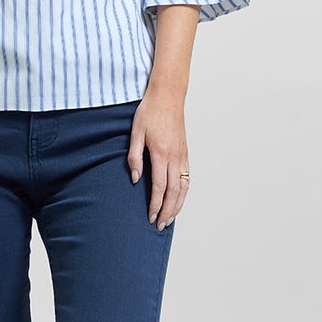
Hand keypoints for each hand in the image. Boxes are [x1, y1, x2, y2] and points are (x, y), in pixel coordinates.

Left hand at [127, 85, 189, 230]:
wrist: (168, 95)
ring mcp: (183, 156)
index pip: (159, 187)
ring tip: (170, 219)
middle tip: (160, 225)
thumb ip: (134, 157)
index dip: (155, 204)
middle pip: (174, 192)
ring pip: (184, 188)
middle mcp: (175, 157)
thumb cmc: (149, 111)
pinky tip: (178, 201)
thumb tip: (135, 178)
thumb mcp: (135, 132)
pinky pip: (187, 179)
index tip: (150, 217)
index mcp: (161, 153)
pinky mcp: (185, 153)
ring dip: (177, 205)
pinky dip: (184, 193)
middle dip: (167, 211)